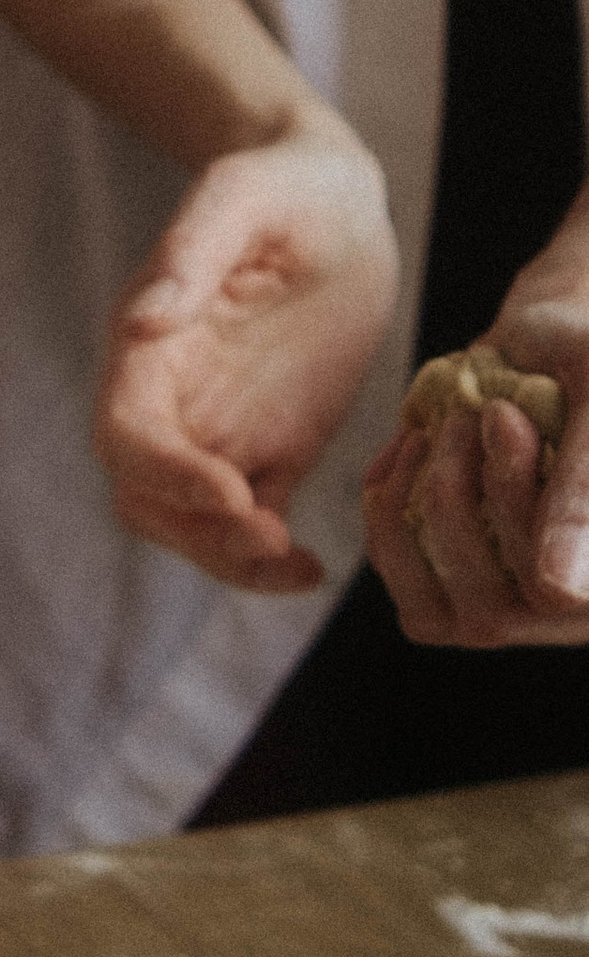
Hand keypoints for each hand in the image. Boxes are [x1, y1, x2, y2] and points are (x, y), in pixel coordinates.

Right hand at [95, 117, 397, 591]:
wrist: (337, 200)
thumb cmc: (286, 186)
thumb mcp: (240, 196)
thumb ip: (190, 251)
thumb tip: (141, 316)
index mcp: (149, 345)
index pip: (125, 432)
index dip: (164, 473)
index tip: (230, 493)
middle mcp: (173, 398)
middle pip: (146, 497)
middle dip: (196, 532)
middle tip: (269, 538)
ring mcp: (221, 428)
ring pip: (192, 525)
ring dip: (231, 558)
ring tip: (296, 563)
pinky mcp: (272, 448)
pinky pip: (256, 525)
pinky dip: (271, 562)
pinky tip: (314, 568)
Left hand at [363, 243, 588, 646]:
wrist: (551, 341)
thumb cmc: (587, 361)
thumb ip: (586, 488)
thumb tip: (558, 593)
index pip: (553, 598)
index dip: (512, 507)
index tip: (504, 416)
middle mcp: (567, 614)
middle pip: (493, 613)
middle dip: (463, 498)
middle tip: (481, 411)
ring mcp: (506, 607)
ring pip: (437, 607)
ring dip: (425, 501)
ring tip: (452, 424)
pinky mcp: (447, 582)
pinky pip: (396, 569)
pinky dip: (389, 499)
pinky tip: (415, 441)